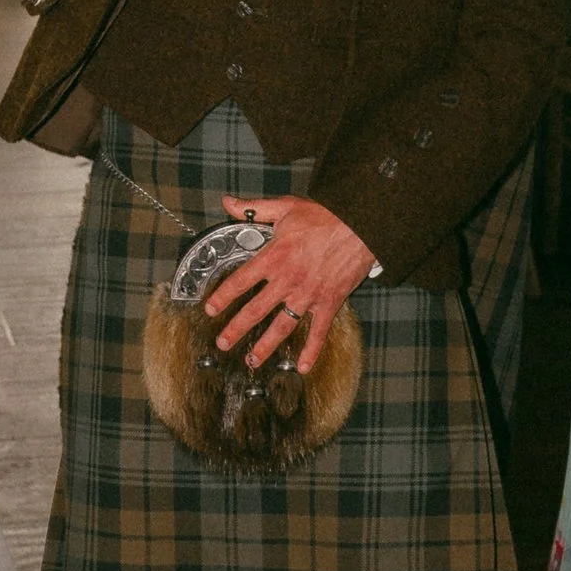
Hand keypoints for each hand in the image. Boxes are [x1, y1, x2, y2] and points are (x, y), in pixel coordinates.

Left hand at [207, 194, 375, 374]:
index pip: (240, 281)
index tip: (210, 309)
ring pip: (282, 326)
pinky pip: (319, 332)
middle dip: (236, 328)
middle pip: (255, 310)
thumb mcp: (285, 207)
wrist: (361, 224)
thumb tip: (228, 203)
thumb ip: (254, 208)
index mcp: (274, 257)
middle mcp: (288, 280)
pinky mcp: (329, 303)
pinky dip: (312, 351)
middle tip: (222, 342)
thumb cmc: (325, 216)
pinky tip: (303, 367)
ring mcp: (308, 295)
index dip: (223, 297)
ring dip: (265, 346)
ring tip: (251, 360)